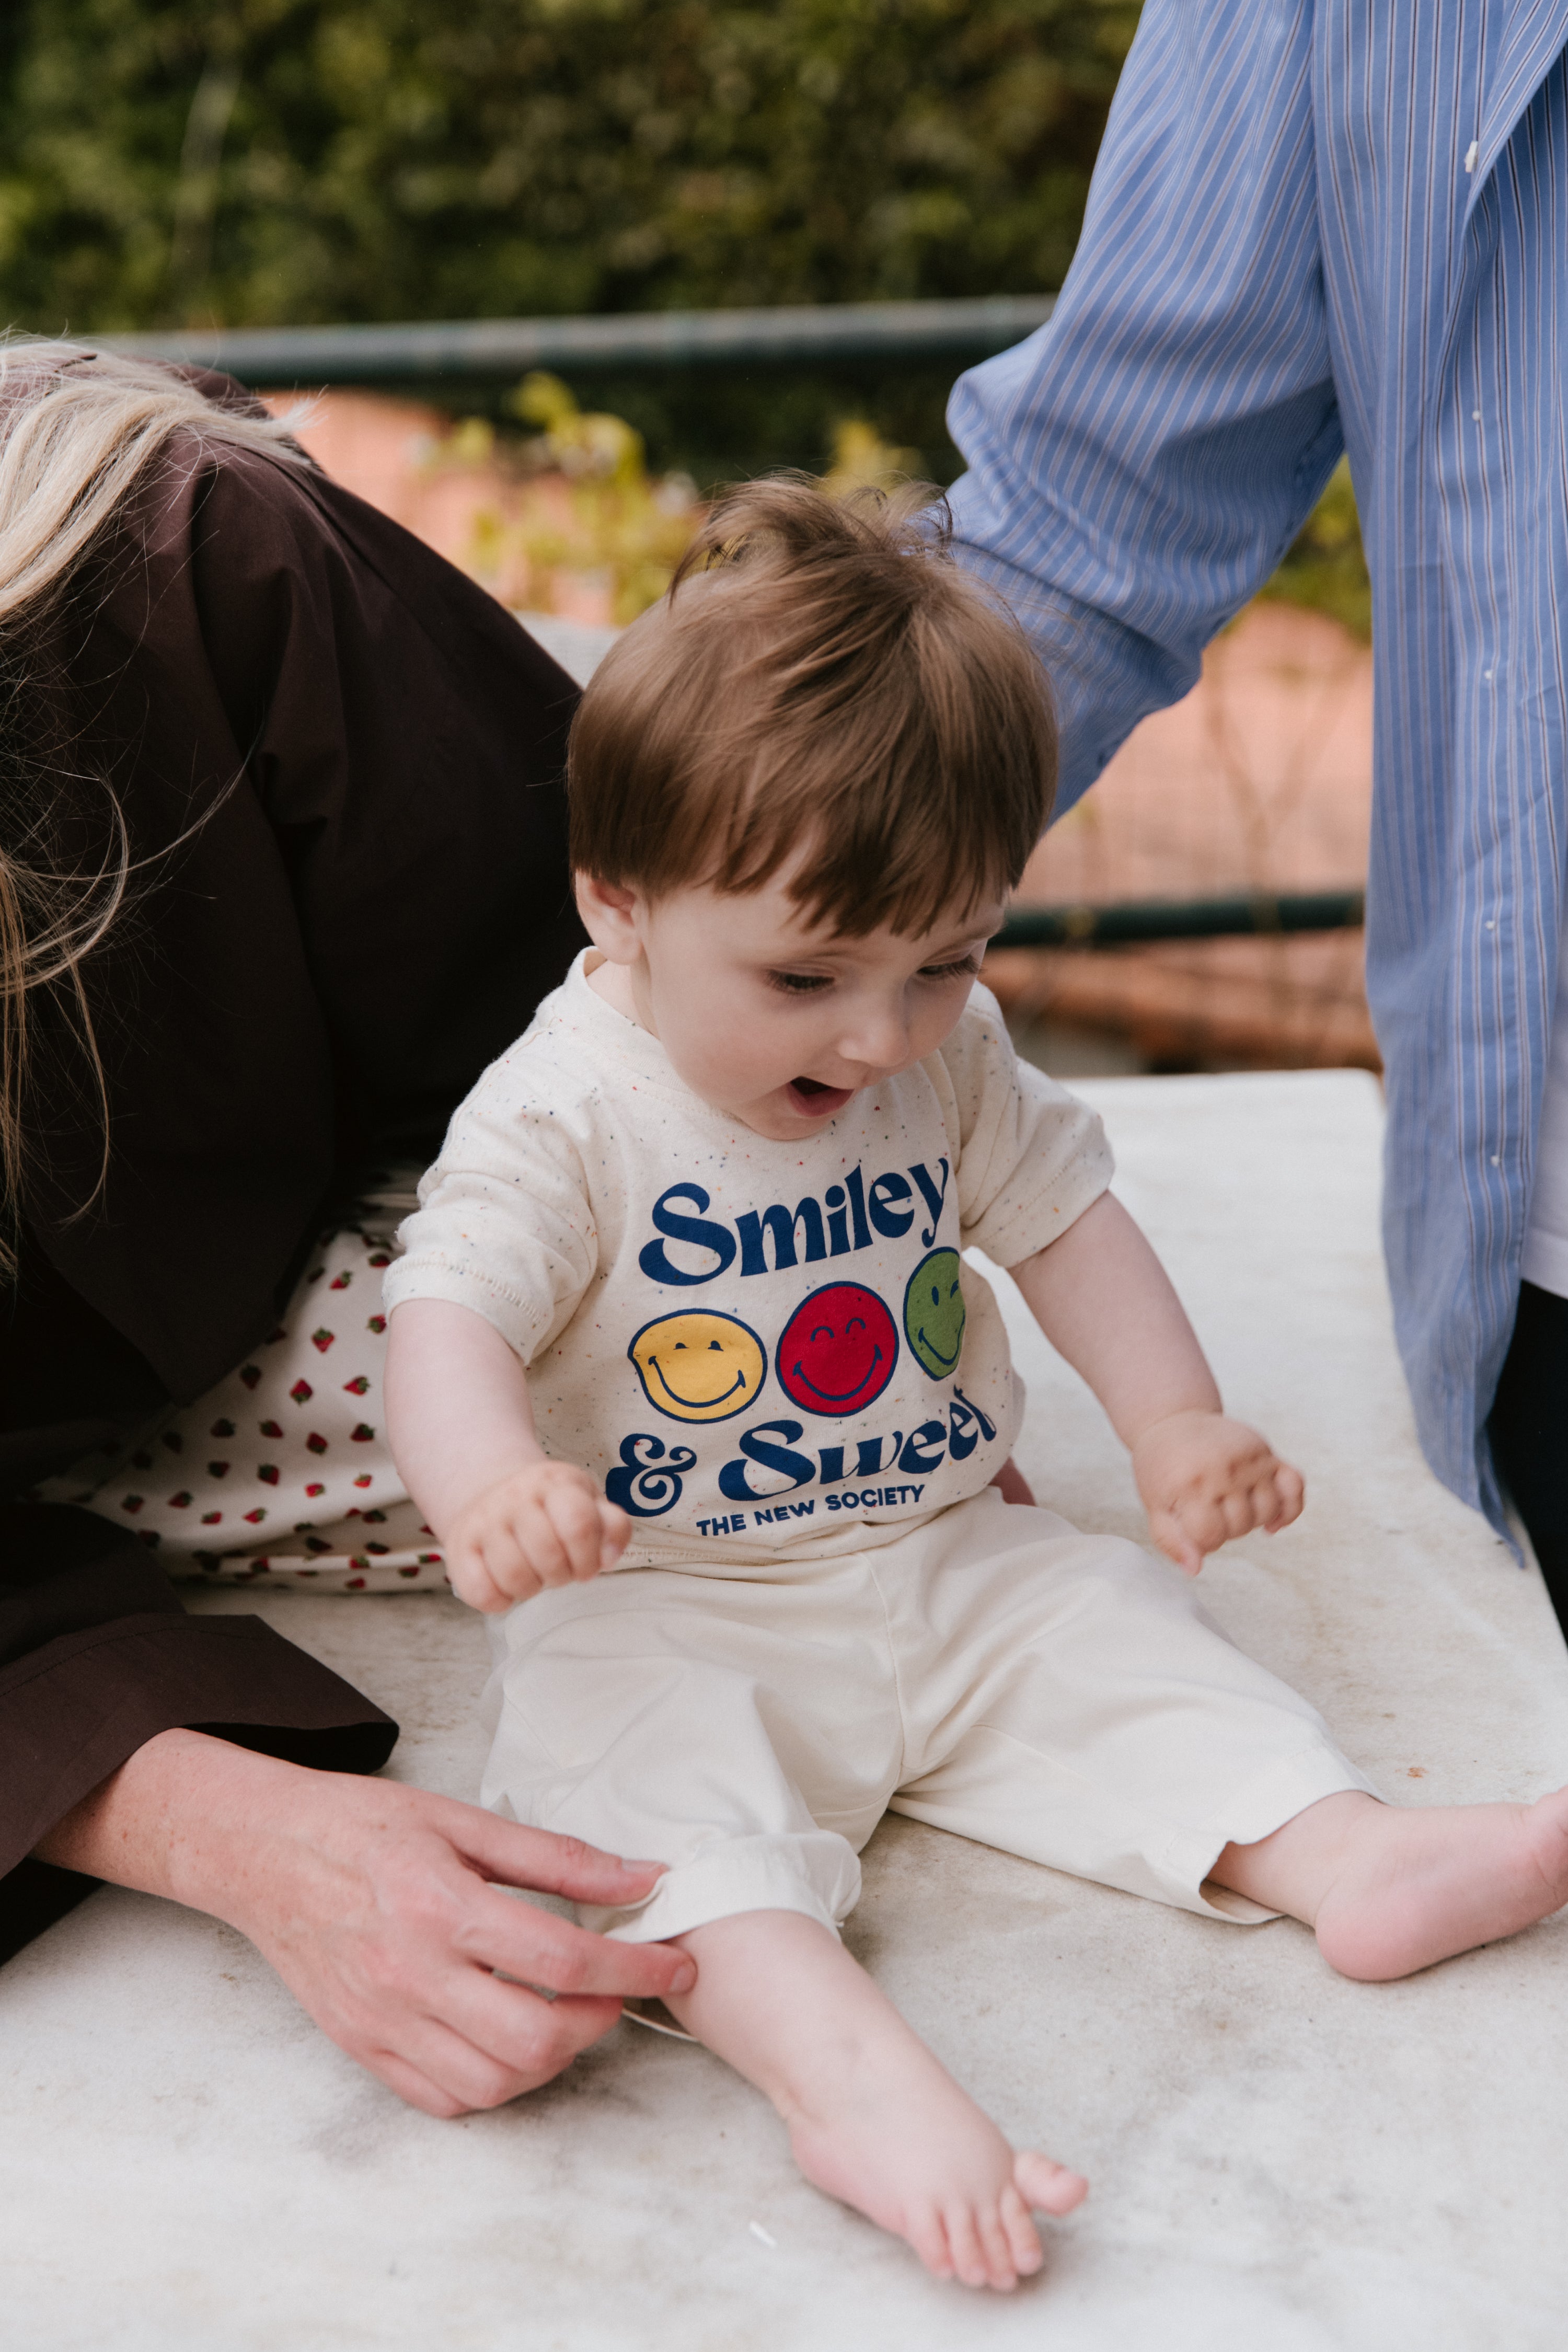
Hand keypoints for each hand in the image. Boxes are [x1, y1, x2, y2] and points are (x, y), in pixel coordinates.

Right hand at [37, 1731, 694, 2118]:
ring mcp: (383, 2021)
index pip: (563, 1961)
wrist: (262, 1851)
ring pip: (495, 2082)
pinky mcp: (363, 2047)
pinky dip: (495, 2084)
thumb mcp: (463, 1818)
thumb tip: (642, 1878)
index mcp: (442, 1906)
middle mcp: (411, 1974)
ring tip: (570, 2015)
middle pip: (535, 2039)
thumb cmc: (362, 1825)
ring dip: (553, 2058)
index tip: (676, 1964)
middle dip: (600, 2023)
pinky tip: (511, 2041)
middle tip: (619, 1991)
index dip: (636, 1970)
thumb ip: (557, 1857)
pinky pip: (445, 2098)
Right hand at [445, 1459, 628, 1612]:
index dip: (588, 1558)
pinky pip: (481, 1593)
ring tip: (533, 1576)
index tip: (585, 1568)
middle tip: (558, 1572)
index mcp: (555, 1483)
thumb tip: (607, 1559)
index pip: (579, 1524)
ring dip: (532, 1589)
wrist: (492, 1492)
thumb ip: (612, 1527)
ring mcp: (484, 1521)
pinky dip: (499, 1601)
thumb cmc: (551, 1508)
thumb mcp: (589, 1503)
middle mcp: (515, 1496)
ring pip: (515, 1577)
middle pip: (549, 1555)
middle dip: (562, 1576)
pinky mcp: (458, 1548)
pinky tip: (506, 1587)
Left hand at [1130, 1408, 1303, 1573]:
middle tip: (1208, 1512)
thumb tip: (1195, 1570)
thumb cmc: (1161, 1467)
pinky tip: (1272, 1521)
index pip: (1211, 1538)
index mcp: (1192, 1485)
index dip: (1202, 1541)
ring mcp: (1249, 1459)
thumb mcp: (1155, 1504)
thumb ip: (1171, 1540)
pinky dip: (1290, 1508)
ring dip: (1252, 1520)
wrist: (1173, 1420)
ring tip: (1231, 1508)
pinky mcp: (1265, 1451)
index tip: (1191, 1526)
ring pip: (1268, 1511)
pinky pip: (1294, 1485)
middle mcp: (1224, 1470)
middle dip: (1224, 1529)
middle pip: (1241, 1527)